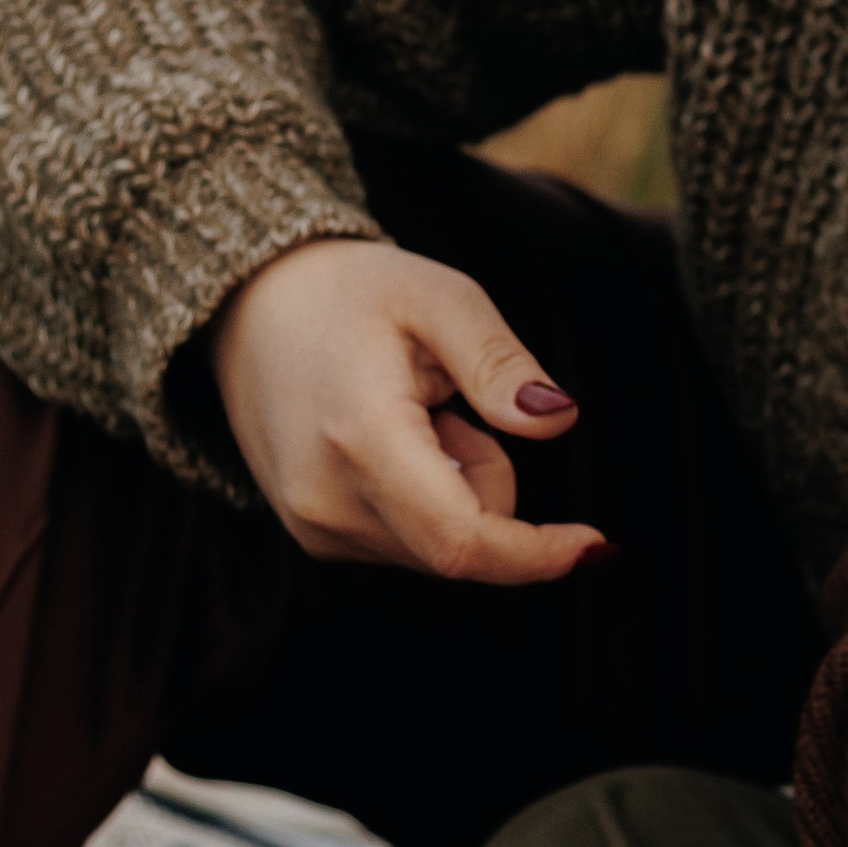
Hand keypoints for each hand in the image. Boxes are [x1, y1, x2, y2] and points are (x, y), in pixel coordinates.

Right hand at [210, 236, 606, 584]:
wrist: (250, 303)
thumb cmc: (352, 291)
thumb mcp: (441, 296)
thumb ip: (500, 362)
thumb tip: (559, 420)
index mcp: (362, 438)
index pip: (463, 540)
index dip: (537, 555)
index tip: (597, 544)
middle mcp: (328, 500)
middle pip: (462, 545)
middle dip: (492, 484)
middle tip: (454, 404)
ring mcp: (314, 524)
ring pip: (440, 543)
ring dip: (457, 486)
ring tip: (411, 410)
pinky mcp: (313, 531)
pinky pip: (408, 538)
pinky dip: (424, 494)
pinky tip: (387, 434)